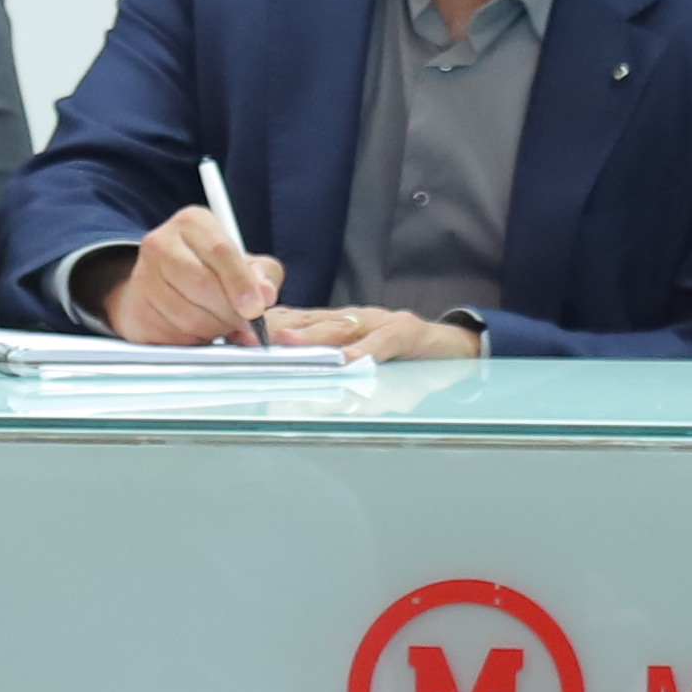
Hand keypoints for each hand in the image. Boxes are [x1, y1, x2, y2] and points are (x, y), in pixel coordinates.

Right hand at [93, 208, 283, 344]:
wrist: (163, 287)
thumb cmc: (211, 272)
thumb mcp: (245, 265)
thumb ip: (263, 276)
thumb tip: (266, 293)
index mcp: (193, 223)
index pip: (220, 251)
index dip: (241, 284)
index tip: (255, 309)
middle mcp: (161, 242)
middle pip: (202, 284)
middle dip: (229, 312)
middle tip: (243, 323)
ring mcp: (142, 275)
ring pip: (187, 314)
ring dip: (213, 329)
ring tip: (220, 324)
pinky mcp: (136, 308)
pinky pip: (171, 334)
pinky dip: (193, 340)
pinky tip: (198, 331)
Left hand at [266, 306, 480, 361]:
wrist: (454, 347)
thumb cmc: (401, 355)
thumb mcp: (356, 356)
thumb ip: (322, 359)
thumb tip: (279, 373)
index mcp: (337, 324)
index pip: (294, 321)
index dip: (265, 328)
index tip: (236, 337)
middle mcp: (354, 318)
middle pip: (311, 321)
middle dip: (279, 330)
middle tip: (250, 340)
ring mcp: (381, 322)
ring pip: (342, 328)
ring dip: (313, 337)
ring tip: (288, 345)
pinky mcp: (409, 332)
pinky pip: (385, 342)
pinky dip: (366, 350)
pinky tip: (349, 360)